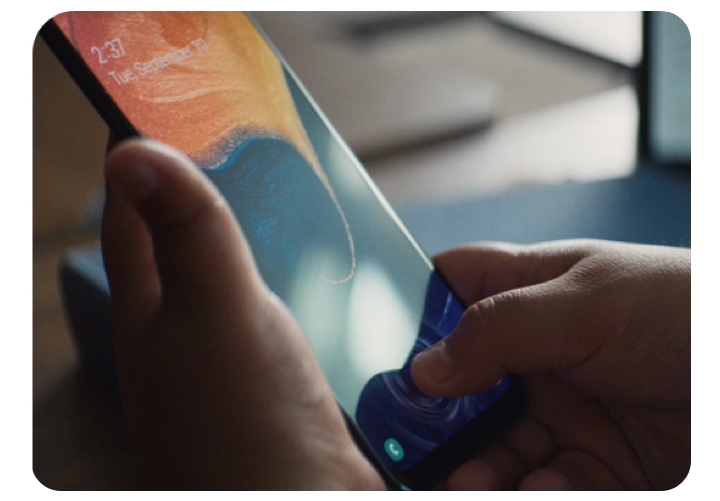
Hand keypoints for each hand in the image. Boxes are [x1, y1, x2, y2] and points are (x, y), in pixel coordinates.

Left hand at [102, 138, 383, 489]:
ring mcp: (229, 356)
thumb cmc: (246, 427)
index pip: (132, 215)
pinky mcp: (274, 378)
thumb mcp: (215, 311)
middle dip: (213, 194)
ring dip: (263, 241)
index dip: (146, 162)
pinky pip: (281, 313)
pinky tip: (328, 277)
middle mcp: (183, 331)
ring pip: (239, 276)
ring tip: (298, 204)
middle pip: (187, 241)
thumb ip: (187, 233)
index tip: (174, 115)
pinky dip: (298, 286)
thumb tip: (134, 152)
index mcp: (151, 309)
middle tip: (251, 150)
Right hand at [411, 241, 689, 489]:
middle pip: (459, 380)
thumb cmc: (684, 309)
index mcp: (530, 292)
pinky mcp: (591, 459)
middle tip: (412, 443)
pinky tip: (521, 486)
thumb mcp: (588, 302)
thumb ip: (500, 327)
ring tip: (463, 480)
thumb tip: (426, 367)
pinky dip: (522, 487)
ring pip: (491, 439)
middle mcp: (536, 349)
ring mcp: (561, 406)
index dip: (412, 311)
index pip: (451, 287)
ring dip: (473, 462)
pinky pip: (538, 479)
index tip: (384, 352)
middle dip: (435, 412)